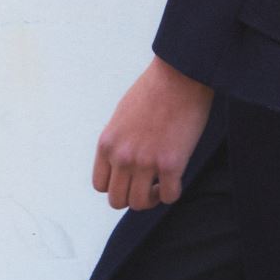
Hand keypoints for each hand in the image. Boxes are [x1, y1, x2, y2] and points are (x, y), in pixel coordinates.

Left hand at [92, 55, 213, 210]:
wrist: (179, 75)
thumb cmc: (154, 90)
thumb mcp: (122, 116)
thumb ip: (119, 142)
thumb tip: (123, 164)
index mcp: (107, 144)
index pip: (100, 185)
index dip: (117, 186)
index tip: (131, 179)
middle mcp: (122, 157)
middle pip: (118, 200)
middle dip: (133, 196)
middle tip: (148, 185)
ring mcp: (145, 162)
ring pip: (140, 204)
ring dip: (152, 199)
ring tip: (162, 183)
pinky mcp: (171, 164)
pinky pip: (170, 197)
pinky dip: (173, 193)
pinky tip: (177, 180)